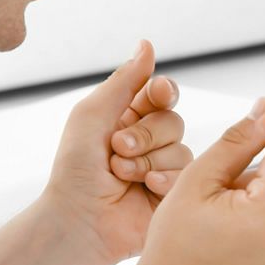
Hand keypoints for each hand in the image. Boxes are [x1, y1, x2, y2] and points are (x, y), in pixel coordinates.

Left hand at [44, 40, 191, 264]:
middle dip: (145, 135)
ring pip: (182, 149)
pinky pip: (188, 176)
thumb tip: (147, 44)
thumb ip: (124, 81)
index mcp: (129, 118)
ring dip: (148, 162)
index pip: (161, 94)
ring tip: (122, 176)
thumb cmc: (76, 170)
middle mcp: (150, 141)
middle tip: (118, 149)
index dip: (163, 92)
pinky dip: (163, 181)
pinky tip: (144, 191)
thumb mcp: (93, 116)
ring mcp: (165, 168)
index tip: (156, 94)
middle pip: (173, 121)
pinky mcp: (176, 194)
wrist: (80, 220)